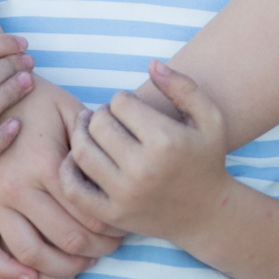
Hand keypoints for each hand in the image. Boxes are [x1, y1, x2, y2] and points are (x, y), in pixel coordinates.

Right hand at [0, 79, 122, 278]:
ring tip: (82, 262)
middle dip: (97, 249)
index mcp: (45, 164)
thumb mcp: (69, 109)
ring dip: (63, 267)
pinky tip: (31, 278)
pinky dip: (6, 271)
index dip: (113, 227)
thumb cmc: (34, 99)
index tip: (124, 228)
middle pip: (67, 238)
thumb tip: (118, 174)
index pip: (89, 212)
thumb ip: (94, 140)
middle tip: (112, 248)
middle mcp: (17, 187)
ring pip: (31, 253)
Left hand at [59, 61, 229, 243]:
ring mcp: (124, 195)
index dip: (123, 99)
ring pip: (81, 151)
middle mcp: (142, 169)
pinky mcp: (112, 215)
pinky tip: (79, 158)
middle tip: (111, 119)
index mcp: (165, 141)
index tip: (132, 108)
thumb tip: (151, 64)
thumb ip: (183, 85)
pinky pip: (73, 187)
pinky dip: (68, 169)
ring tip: (93, 132)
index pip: (119, 102)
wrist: (207, 214)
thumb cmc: (207, 159)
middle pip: (98, 124)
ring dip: (82, 135)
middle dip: (102, 115)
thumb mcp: (209, 117)